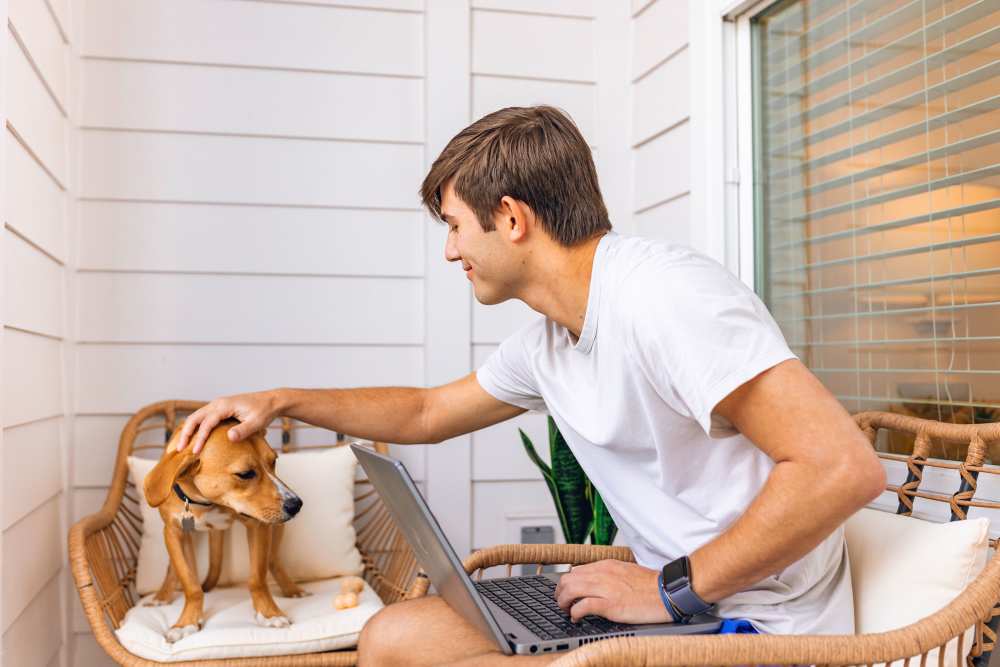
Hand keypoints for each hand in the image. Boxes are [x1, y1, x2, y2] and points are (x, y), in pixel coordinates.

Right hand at [176, 390, 282, 452]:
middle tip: (179, 449)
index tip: (195, 451)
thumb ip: (243, 430)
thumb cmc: (264, 411)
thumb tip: (229, 437)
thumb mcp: (257, 422)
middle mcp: (218, 403)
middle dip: (186, 433)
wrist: (271, 401)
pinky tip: (192, 438)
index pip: (207, 422)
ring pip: (196, 417)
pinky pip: (202, 417)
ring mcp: (218, 405)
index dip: (200, 437)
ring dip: (188, 430)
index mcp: (225, 406)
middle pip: (195, 417)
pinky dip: (194, 427)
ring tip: (181, 446)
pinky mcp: (220, 409)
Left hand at [554, 560, 670, 624]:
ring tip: (567, 610)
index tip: (566, 593)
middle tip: (563, 603)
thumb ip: (609, 574)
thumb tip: (593, 581)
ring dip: (563, 602)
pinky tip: (576, 618)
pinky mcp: (610, 605)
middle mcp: (603, 574)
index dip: (566, 583)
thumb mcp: (625, 571)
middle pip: (568, 579)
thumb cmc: (650, 585)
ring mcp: (606, 589)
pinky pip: (583, 606)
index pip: (575, 571)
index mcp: (606, 566)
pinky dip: (575, 613)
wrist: (667, 592)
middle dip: (560, 593)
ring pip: (570, 589)